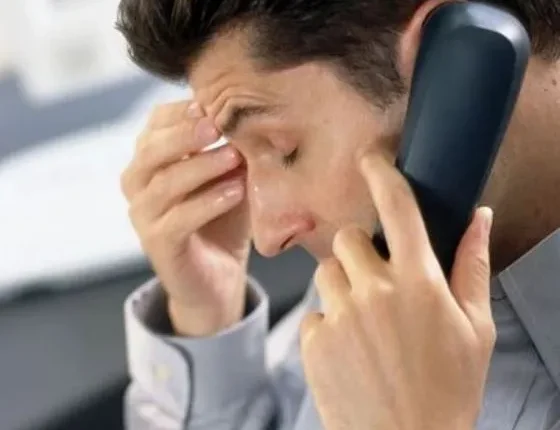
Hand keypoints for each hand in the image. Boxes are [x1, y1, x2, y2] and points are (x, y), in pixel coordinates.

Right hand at [121, 100, 250, 335]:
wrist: (218, 276)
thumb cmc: (223, 219)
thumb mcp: (228, 177)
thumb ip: (230, 150)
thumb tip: (250, 116)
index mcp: (151, 160)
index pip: (155, 124)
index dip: (181, 112)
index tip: (212, 104)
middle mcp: (138, 185)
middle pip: (151, 150)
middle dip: (185, 134)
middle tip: (218, 126)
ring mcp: (143, 216)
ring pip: (164, 184)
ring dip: (202, 167)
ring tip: (235, 157)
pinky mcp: (158, 245)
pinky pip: (177, 220)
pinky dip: (208, 203)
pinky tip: (235, 192)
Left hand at [300, 152, 495, 429]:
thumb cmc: (448, 389)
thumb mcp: (476, 328)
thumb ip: (472, 265)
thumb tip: (479, 217)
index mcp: (419, 282)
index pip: (397, 209)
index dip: (382, 174)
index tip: (371, 159)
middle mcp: (376, 291)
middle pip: (348, 238)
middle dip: (361, 253)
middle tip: (377, 283)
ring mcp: (341, 315)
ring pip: (326, 272)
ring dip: (342, 287)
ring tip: (364, 323)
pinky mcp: (314, 340)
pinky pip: (313, 312)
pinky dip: (327, 324)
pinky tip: (350, 350)